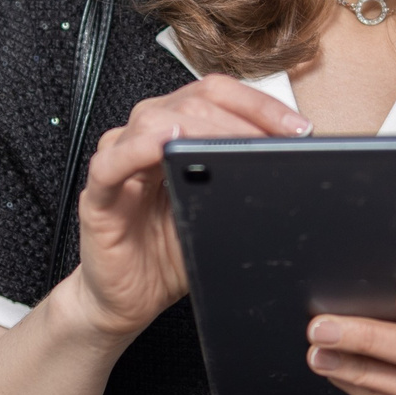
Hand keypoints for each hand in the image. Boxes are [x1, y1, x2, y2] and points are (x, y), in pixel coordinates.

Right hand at [71, 74, 311, 339]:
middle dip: (241, 119)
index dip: (260, 104)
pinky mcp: (98, 196)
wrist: (129, 300)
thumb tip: (290, 169)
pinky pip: (111, 163)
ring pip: (155, 119)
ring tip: (234, 149)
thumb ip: (241, 183)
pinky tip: (165, 146)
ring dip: (201, 130)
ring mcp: (119, 161)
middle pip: (192, 100)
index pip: (217, 94)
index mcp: (175, 130)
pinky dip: (138, 150)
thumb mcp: (220, 212)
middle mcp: (145, 136)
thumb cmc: (170, 253)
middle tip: (276, 145)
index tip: (297, 129)